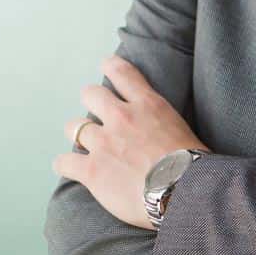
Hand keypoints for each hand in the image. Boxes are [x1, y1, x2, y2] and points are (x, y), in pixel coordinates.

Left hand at [52, 55, 210, 229]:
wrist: (183, 190)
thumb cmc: (191, 165)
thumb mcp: (181, 128)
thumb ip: (160, 122)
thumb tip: (157, 132)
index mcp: (147, 105)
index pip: (123, 74)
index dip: (111, 66)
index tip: (106, 64)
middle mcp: (122, 117)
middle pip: (91, 94)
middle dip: (91, 102)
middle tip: (96, 114)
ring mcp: (104, 143)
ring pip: (74, 127)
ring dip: (78, 134)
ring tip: (83, 144)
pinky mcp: (92, 170)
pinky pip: (64, 162)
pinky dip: (64, 165)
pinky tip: (68, 168)